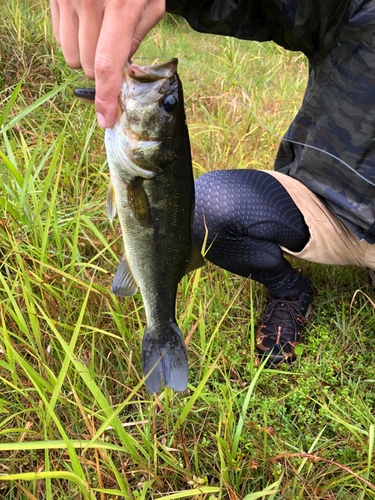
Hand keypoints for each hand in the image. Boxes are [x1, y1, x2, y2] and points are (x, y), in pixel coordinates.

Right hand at [50, 0, 165, 127]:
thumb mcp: (151, 4)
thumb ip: (137, 39)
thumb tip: (121, 72)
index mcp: (121, 6)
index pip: (107, 64)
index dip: (106, 96)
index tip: (105, 119)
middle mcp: (88, 1)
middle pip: (87, 65)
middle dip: (102, 69)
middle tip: (113, 50)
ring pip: (69, 56)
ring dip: (85, 56)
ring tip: (99, 34)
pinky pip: (58, 37)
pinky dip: (73, 39)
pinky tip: (86, 22)